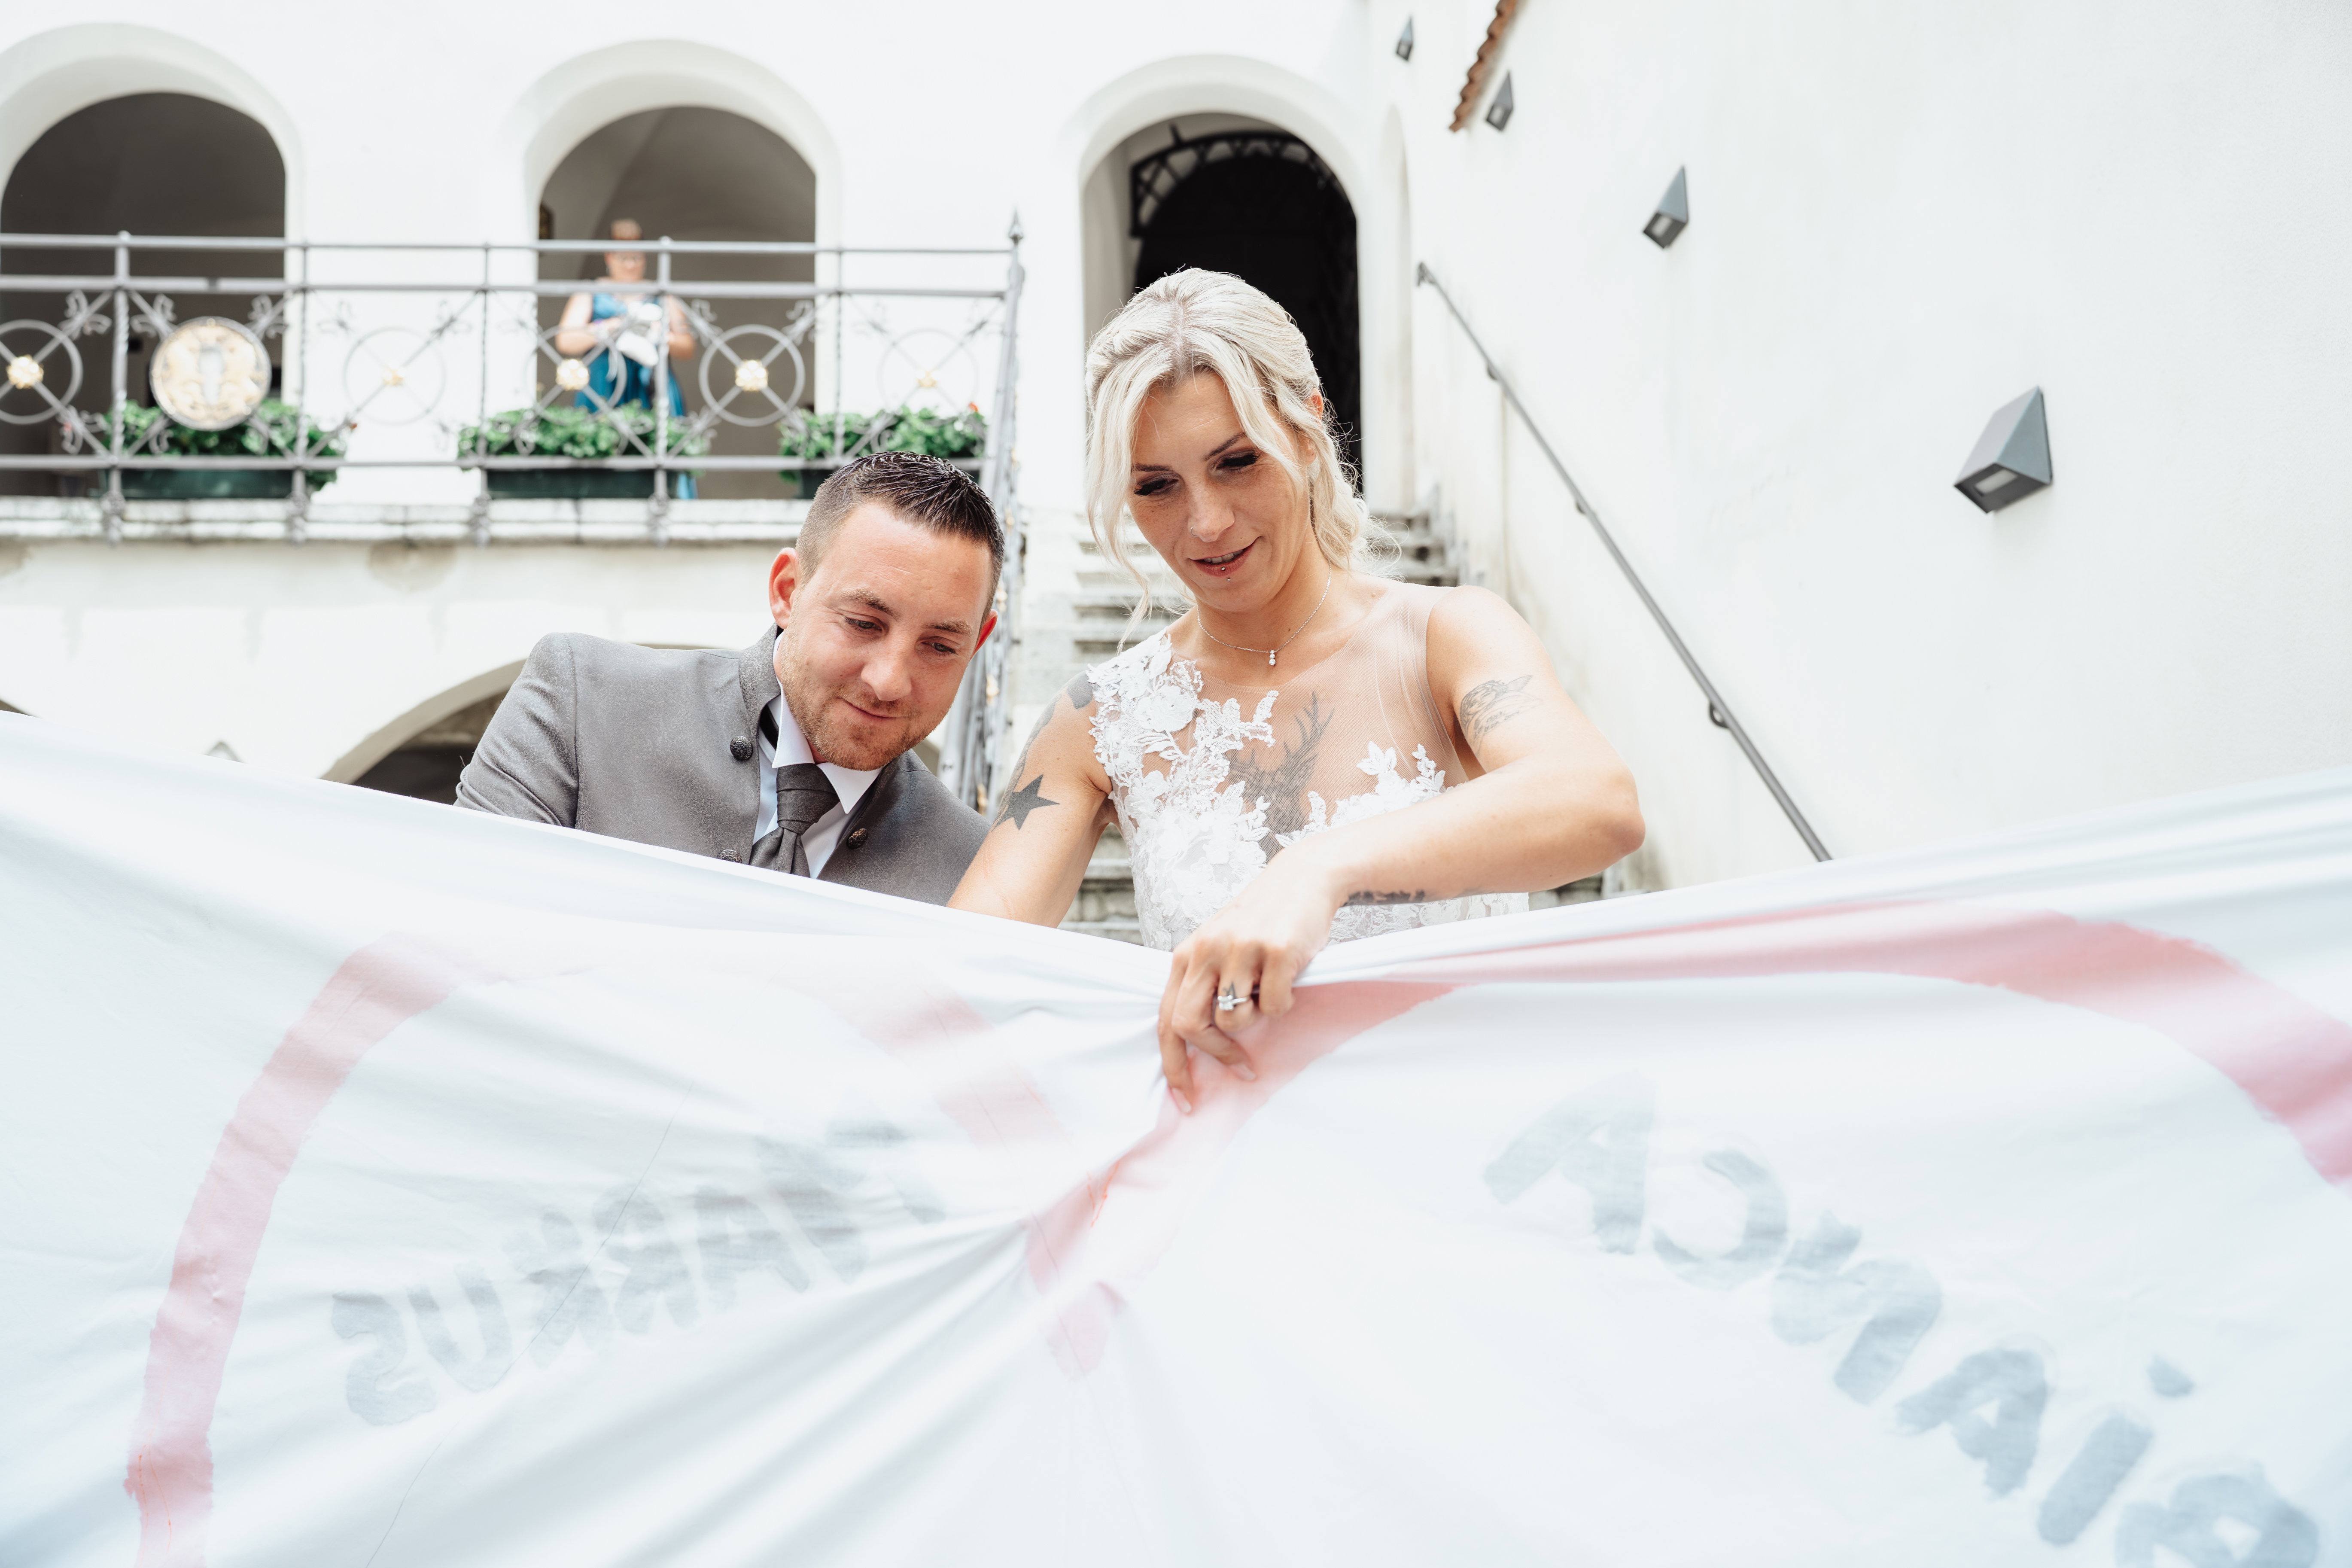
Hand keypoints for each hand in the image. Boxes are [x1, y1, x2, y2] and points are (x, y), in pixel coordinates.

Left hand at [1157, 850, 1342, 1112]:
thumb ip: (1203, 985)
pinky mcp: (1277, 951)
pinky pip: (1276, 1006)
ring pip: (1236, 1020)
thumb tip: (1194, 1042)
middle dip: (1215, 1053)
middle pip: (1190, 1025)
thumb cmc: (1261, 921)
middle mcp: (1206, 950)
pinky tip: (1289, 977)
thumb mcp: (1219, 946)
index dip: (1173, 1065)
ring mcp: (1241, 950)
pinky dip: (1285, 1002)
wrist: (1302, 878)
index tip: (1186, 1097)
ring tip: (1268, 989)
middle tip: (1241, 1067)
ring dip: (1256, 1018)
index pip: (1167, 1019)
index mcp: (1186, 953)